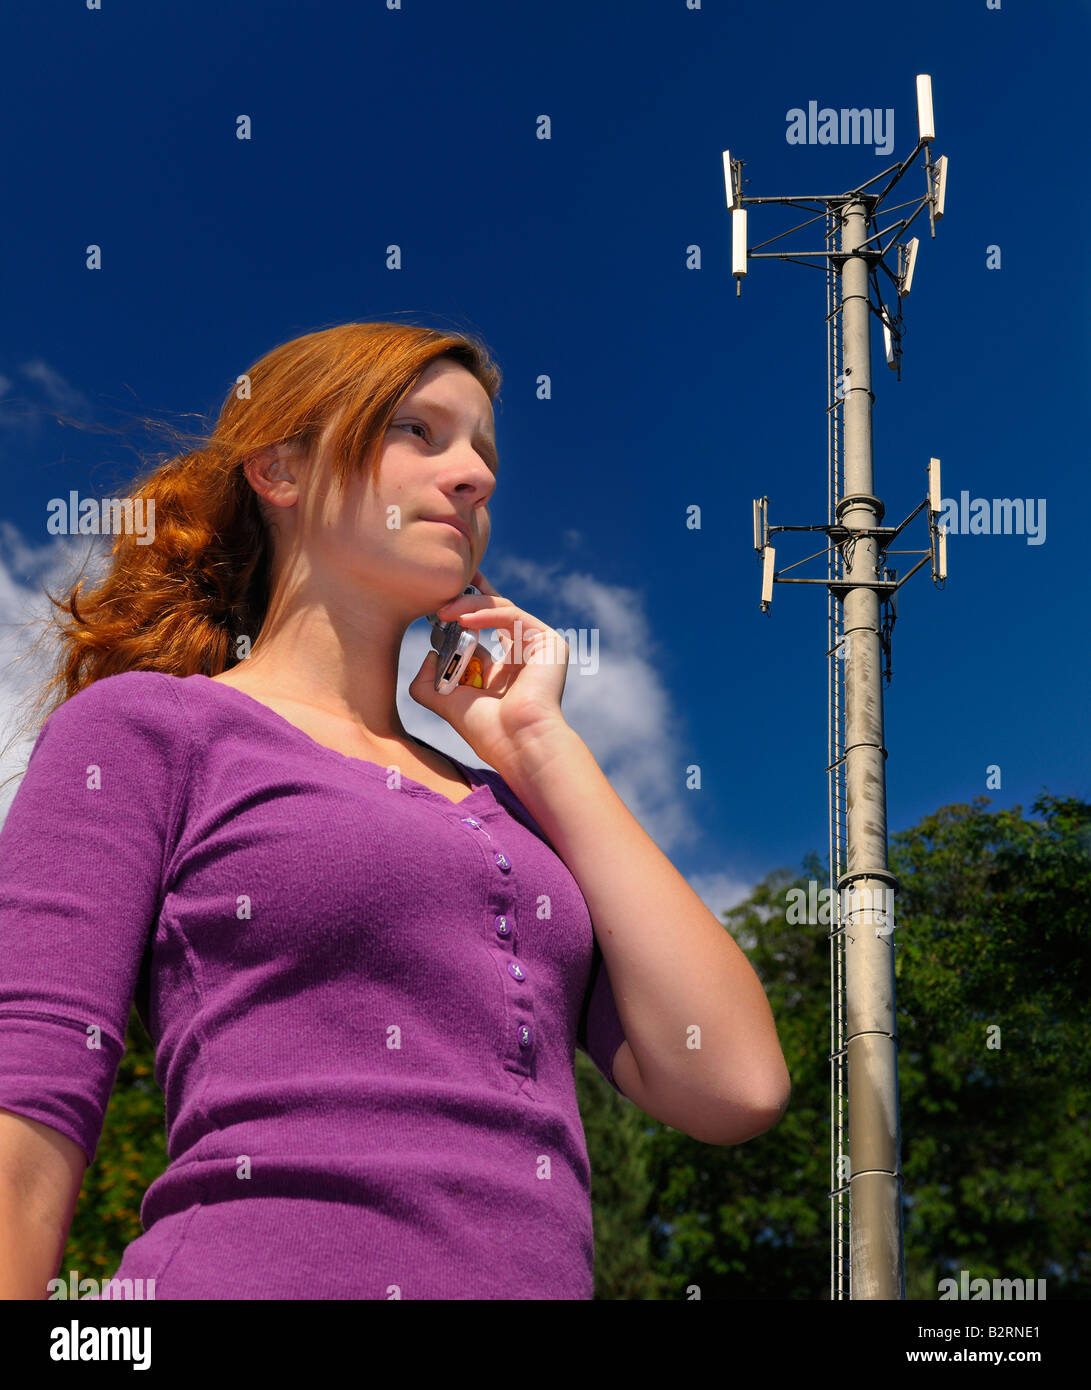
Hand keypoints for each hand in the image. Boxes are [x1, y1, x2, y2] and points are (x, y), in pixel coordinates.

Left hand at [409, 568, 570, 770]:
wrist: (518, 743)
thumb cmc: (488, 731)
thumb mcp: (447, 702)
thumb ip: (428, 682)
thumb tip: (427, 655)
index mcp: (503, 671)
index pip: (484, 627)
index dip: (464, 609)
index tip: (441, 597)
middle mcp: (522, 655)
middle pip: (495, 611)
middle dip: (467, 598)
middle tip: (441, 594)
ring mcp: (537, 647)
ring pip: (502, 609)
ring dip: (470, 607)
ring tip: (443, 612)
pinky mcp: (548, 641)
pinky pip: (512, 616)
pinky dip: (486, 614)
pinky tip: (464, 618)